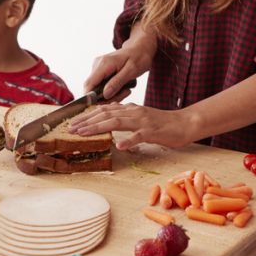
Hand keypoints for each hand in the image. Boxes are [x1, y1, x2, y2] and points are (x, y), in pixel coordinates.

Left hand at [68, 103, 194, 149]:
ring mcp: (143, 121)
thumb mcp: (140, 118)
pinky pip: (139, 136)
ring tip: (84, 134)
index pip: (105, 110)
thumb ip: (125, 117)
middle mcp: (134, 112)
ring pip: (117, 122)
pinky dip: (129, 140)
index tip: (73, 123)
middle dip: (86, 122)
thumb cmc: (162, 123)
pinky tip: (119, 145)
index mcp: (130, 109)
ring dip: (99, 128)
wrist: (185, 123)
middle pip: (106, 115)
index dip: (88, 116)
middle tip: (71, 129)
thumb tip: (109, 117)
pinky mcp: (153, 131)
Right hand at [83, 25, 156, 99]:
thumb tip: (105, 95)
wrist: (141, 47)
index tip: (105, 105)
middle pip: (93, 89)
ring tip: (126, 90)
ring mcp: (98, 67)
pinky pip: (101, 85)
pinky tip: (123, 87)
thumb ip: (117, 82)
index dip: (92, 99)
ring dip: (111, 94)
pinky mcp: (101, 70)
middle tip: (124, 95)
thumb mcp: (132, 70)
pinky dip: (111, 90)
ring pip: (97, 88)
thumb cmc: (139, 57)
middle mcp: (97, 64)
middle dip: (106, 98)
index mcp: (104, 64)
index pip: (89, 84)